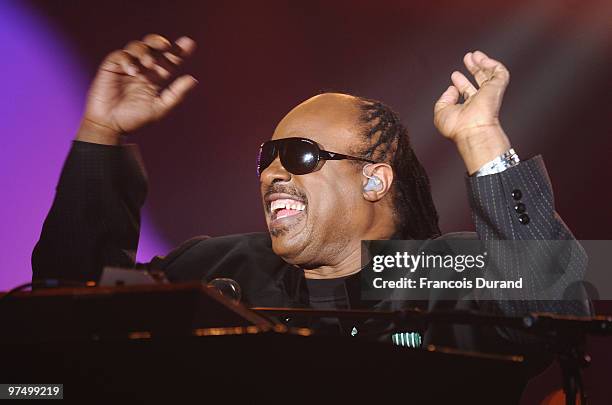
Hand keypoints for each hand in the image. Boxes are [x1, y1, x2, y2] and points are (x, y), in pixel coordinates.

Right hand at [77, 34, 197, 144]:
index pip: (169, 61)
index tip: (189, 43)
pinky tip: (132, 71)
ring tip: (148, 63)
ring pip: (137, 47)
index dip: (179, 51)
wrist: (111, 126)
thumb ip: (176, 94)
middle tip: (167, 45)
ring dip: (144, 51)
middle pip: (153, 48)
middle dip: (160, 42)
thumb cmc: (134, 119)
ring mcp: (127, 66)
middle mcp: (142, 69)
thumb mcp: (160, 108)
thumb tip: (193, 79)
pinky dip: (127, 60)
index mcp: (156, 78)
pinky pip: (120, 55)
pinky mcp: (111, 67)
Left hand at [434, 50, 511, 173]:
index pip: (467, 92)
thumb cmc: (456, 127)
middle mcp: (480, 101)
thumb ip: (444, 99)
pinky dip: (492, 63)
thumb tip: (452, 89)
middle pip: (479, 81)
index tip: (455, 75)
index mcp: (469, 108)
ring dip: (483, 63)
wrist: (471, 129)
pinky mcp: (497, 87)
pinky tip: (482, 59)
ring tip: (474, 54)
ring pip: (490, 75)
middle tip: (468, 58)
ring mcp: (490, 94)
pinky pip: (499, 72)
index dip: (461, 83)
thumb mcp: (441, 112)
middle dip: (473, 69)